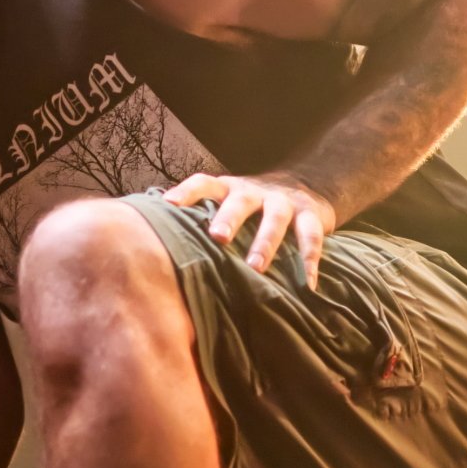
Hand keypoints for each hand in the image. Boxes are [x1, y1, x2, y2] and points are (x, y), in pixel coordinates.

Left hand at [162, 171, 336, 288]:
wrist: (306, 185)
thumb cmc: (252, 207)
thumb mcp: (228, 204)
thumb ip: (202, 217)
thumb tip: (155, 241)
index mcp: (229, 189)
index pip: (204, 183)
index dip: (186, 192)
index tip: (168, 205)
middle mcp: (255, 192)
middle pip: (240, 201)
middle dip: (228, 218)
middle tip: (216, 237)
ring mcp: (284, 202)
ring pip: (275, 218)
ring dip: (266, 242)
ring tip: (256, 268)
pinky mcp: (311, 214)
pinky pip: (311, 236)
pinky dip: (309, 259)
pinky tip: (306, 284)